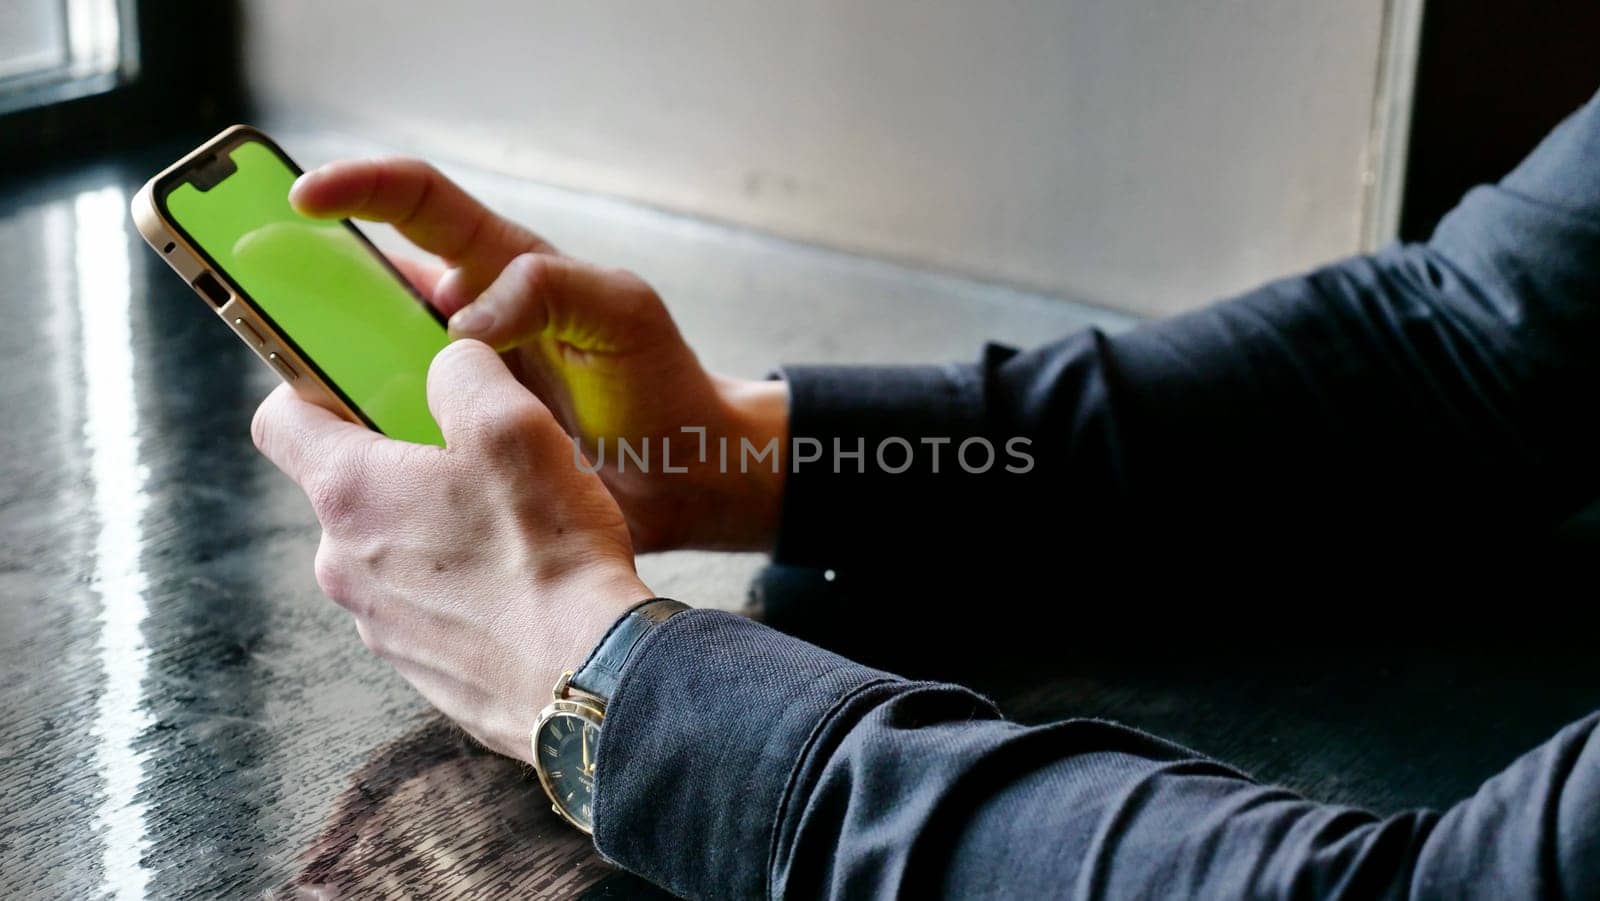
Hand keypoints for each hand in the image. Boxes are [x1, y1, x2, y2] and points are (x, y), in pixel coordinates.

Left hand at [252, 338, 652, 762]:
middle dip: (403, 465)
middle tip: (476, 459)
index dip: (313, 388)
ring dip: (434, 529)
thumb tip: (447, 363)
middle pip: (347, 487)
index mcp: (349, 492)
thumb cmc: (547, 551)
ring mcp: (376, 621)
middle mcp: (342, 562)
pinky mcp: (416, 664)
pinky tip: (517, 584)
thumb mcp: (514, 424)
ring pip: (389, 548)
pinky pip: (424, 602)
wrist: (587, 675)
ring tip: (511, 528)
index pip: (280, 419)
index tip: (360, 384)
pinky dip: (458, 586)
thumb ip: (463, 371)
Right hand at [290, 159, 787, 551]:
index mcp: (498, 267)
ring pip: (361, 369)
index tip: (304, 198)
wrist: (687, 474)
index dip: (357, 189)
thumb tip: (461, 321)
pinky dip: (362, 445)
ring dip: (325, 377)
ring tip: (297, 393)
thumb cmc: (660, 379)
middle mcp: (461, 323)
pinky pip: (388, 439)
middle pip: (362, 291)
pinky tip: (348, 463)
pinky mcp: (452, 448)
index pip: (416, 205)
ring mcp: (451, 387)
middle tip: (257, 304)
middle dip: (303, 289)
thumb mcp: (620, 310)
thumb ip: (549, 288)